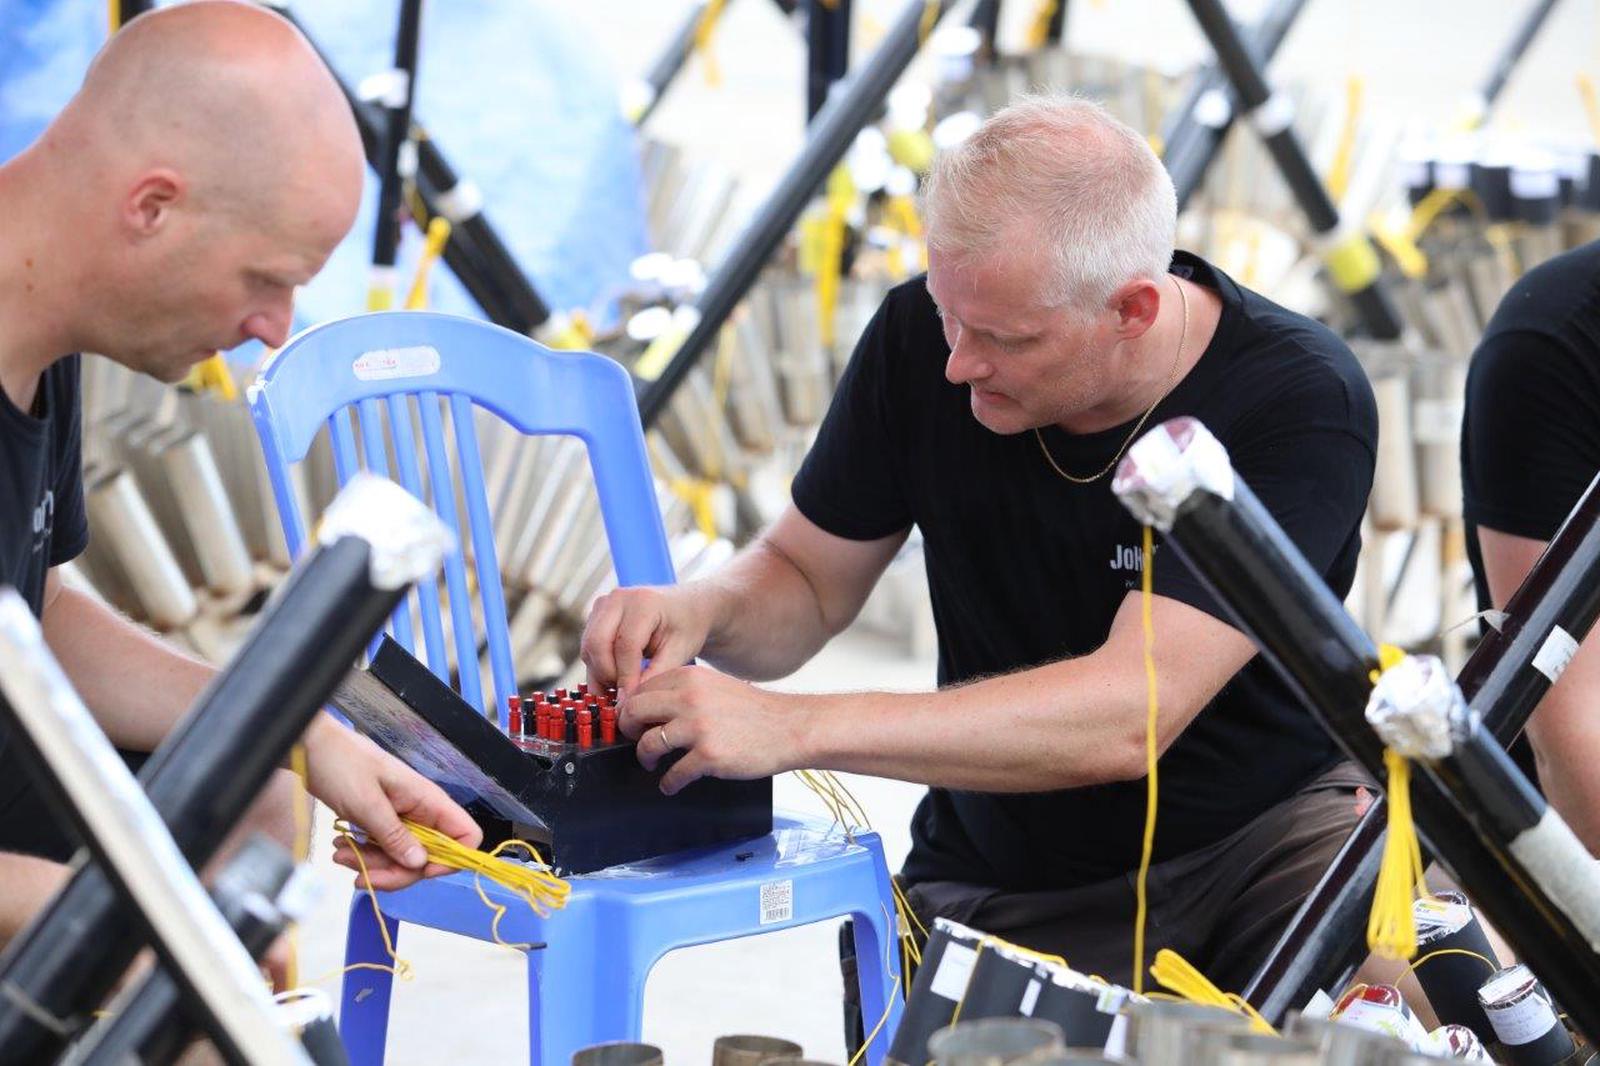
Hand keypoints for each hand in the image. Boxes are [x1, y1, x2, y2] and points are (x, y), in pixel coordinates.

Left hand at [303, 716, 481, 890]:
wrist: (312, 747)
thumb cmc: (342, 765)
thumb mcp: (367, 803)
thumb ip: (395, 835)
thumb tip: (421, 864)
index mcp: (427, 800)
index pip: (465, 835)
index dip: (450, 858)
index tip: (418, 871)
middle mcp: (420, 811)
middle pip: (428, 856)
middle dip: (396, 871)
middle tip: (363, 876)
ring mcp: (400, 817)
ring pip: (401, 857)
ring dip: (372, 865)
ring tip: (340, 856)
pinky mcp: (380, 822)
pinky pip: (382, 849)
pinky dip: (362, 855)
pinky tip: (341, 848)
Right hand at [581, 584, 713, 696]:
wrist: (686, 607)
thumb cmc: (686, 628)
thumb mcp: (679, 652)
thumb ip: (654, 675)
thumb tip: (628, 701)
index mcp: (643, 602)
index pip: (625, 645)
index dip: (625, 677)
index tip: (630, 703)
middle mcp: (618, 598)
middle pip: (597, 644)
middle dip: (607, 676)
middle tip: (622, 698)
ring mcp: (603, 605)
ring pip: (588, 647)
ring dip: (600, 674)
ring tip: (620, 691)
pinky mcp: (595, 615)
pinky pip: (588, 647)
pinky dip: (597, 667)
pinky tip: (614, 681)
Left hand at [619, 665, 804, 794]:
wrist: (789, 728)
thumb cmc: (754, 711)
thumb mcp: (715, 686)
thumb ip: (684, 691)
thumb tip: (648, 707)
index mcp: (690, 678)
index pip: (642, 689)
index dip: (632, 707)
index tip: (632, 720)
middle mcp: (690, 698)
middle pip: (635, 713)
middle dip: (628, 729)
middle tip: (633, 739)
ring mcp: (698, 727)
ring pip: (647, 744)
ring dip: (645, 757)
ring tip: (652, 762)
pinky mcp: (708, 755)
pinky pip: (672, 774)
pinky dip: (668, 783)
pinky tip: (672, 783)